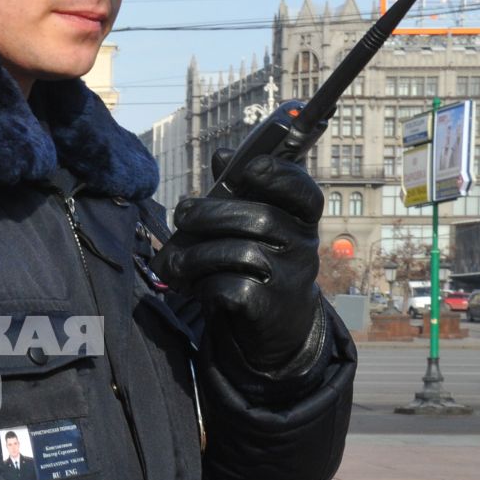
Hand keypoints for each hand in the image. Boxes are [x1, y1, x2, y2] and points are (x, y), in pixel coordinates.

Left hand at [158, 152, 324, 372]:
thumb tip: (223, 155)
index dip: (281, 176)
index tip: (250, 168)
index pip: (305, 192)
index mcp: (300, 221)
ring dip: (197, 255)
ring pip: (240, 253)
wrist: (274, 324)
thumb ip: (239, 193)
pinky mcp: (269, 307)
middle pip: (260, 219)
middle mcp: (302, 246)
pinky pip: (231, 287)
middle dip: (212, 213)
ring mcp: (289, 278)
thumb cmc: (258, 263)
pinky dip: (206, 285)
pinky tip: (196, 286)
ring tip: (175, 261)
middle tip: (183, 214)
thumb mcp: (255, 228)